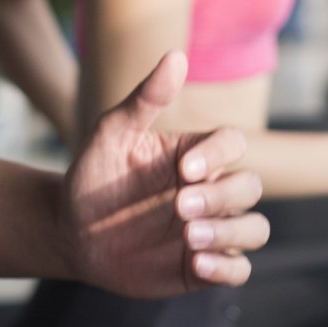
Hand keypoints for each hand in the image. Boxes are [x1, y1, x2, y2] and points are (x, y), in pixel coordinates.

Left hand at [65, 51, 268, 294]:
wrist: (72, 231)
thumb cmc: (95, 175)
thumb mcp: (112, 134)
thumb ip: (145, 98)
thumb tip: (175, 56)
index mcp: (196, 154)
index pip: (232, 143)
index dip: (218, 155)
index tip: (182, 170)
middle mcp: (212, 189)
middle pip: (250, 186)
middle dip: (221, 197)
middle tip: (179, 208)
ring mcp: (212, 228)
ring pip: (255, 229)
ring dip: (230, 232)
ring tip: (188, 239)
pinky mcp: (204, 267)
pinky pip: (239, 270)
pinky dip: (227, 267)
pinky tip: (195, 265)